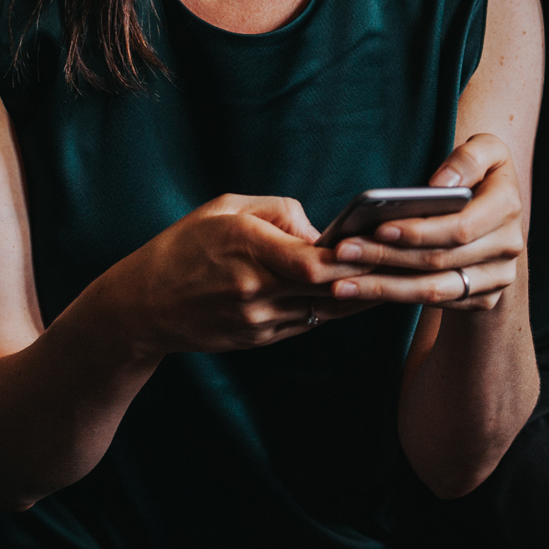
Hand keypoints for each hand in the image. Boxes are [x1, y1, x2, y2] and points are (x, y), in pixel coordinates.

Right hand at [108, 193, 373, 359]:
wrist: (140, 307)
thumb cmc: (183, 246)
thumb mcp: (225, 208)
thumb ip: (279, 211)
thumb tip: (323, 232)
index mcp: (245, 248)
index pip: (312, 261)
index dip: (351, 257)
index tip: (381, 242)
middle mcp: (253, 289)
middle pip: (327, 288)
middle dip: (368, 275)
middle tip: (408, 261)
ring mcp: (256, 320)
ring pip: (323, 308)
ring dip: (360, 295)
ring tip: (398, 276)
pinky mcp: (258, 339)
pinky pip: (307, 322)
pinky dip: (333, 307)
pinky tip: (360, 295)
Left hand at [326, 134, 525, 311]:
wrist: (498, 216)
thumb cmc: (481, 175)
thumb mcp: (486, 149)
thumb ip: (468, 158)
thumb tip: (442, 185)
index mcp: (508, 206)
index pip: (459, 227)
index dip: (418, 231)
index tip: (377, 228)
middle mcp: (508, 246)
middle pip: (439, 260)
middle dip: (386, 258)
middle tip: (343, 252)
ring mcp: (498, 277)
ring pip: (434, 290)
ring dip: (384, 288)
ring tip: (341, 283)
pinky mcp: (483, 299)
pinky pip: (434, 303)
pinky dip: (395, 298)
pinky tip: (361, 290)